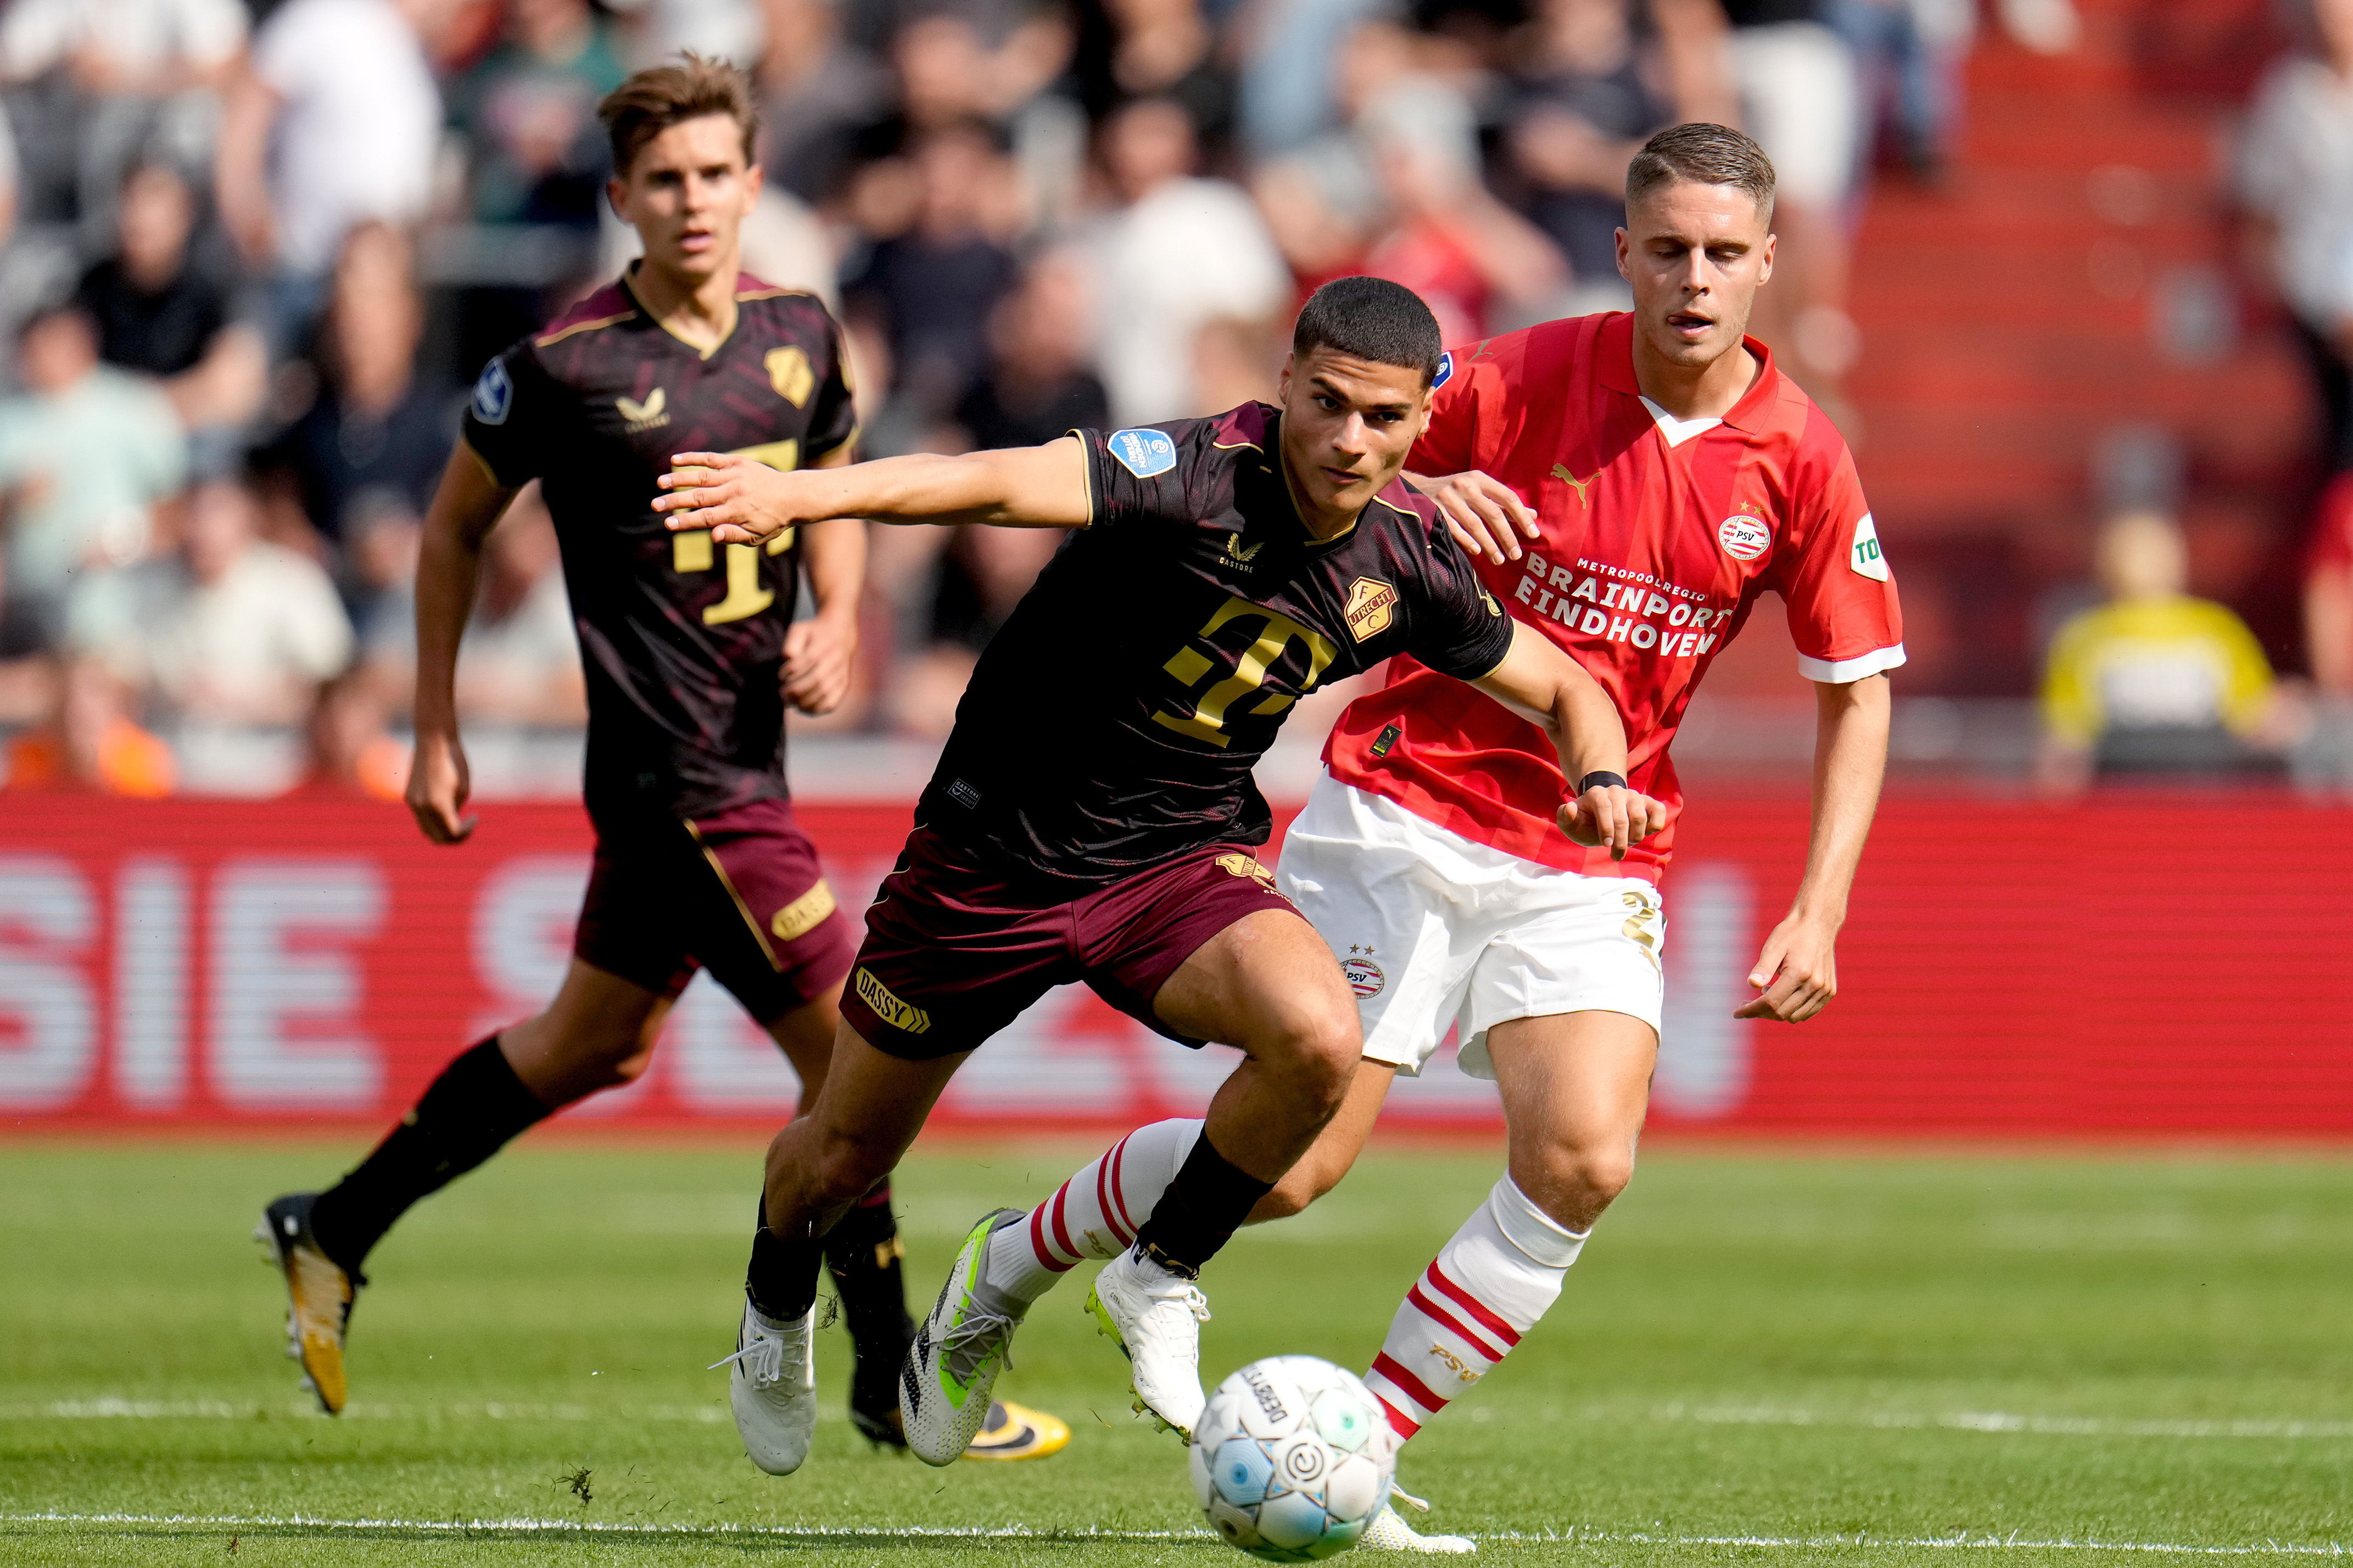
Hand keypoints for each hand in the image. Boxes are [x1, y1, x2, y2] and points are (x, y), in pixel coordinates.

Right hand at [405, 726, 476, 844]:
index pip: (453, 833)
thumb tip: (451, 822)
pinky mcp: (408, 796)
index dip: (467, 831)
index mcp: (439, 805)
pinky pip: (421, 816)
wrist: (433, 741)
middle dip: (454, 838)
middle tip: (467, 828)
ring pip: (426, 829)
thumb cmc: (454, 761)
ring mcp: (413, 802)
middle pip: (437, 838)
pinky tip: (445, 805)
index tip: (476, 817)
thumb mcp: (463, 788)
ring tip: (457, 818)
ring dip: (442, 830)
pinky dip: (433, 818)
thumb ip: (456, 810)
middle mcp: (422, 807)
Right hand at [655, 450, 798, 544]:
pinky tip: (675, 459)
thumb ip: (733, 535)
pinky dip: (693, 458)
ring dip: (678, 479)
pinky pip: (711, 459)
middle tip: (655, 504)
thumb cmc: (773, 520)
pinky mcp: (737, 462)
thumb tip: (712, 535)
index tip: (668, 523)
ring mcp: (734, 476)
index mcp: (736, 513)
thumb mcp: (757, 536)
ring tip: (660, 483)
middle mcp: (733, 493)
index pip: (705, 518)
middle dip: (675, 501)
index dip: (685, 521)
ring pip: (701, 477)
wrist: (793, 495)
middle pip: (698, 497)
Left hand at [781, 613, 856, 714]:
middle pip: (814, 680)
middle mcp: (834, 661)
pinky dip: (816, 709)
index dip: (787, 673)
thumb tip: (789, 660)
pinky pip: (831, 703)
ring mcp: (841, 674)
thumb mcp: (799, 629)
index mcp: (821, 646)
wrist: (841, 634)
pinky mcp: (844, 685)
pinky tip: (803, 708)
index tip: (781, 676)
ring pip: (823, 694)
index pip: (801, 664)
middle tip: (782, 694)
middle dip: (794, 691)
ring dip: (804, 702)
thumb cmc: (814, 633)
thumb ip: (790, 644)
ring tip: (791, 703)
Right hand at [1415, 469, 1538, 563]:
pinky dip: (1466, 540)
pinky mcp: (1434, 509)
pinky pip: (1453, 528)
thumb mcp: (1479, 491)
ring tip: (1499, 560)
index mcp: (1479, 479)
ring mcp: (1448, 497)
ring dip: (1489, 544)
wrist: (1417, 489)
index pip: (1507, 496)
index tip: (1533, 534)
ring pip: (1474, 524)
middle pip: (1493, 513)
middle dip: (1507, 536)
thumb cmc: (1456, 493)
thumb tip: (1533, 514)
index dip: (1522, 516)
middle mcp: (1465, 485)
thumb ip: (1503, 503)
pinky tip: (1477, 552)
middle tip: (1516, 554)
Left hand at [1556, 785, 1669, 860]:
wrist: (1602, 814)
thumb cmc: (1586, 822)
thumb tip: (1570, 807)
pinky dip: (1654, 826)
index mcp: (1597, 793)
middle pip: (1623, 817)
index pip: (1604, 807)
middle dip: (1621, 841)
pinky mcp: (1649, 802)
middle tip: (1616, 854)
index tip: (1606, 845)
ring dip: (1635, 837)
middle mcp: (1617, 791)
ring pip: (1641, 817)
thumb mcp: (1571, 823)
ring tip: (1627, 843)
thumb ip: (1565, 817)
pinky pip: (1659, 811)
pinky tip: (1645, 833)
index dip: (1606, 828)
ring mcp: (1634, 796)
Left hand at [1736, 911, 1839, 1021]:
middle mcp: (1815, 984)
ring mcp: (1825, 990)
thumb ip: (1763, 967)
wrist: (1817, 924)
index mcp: (1799, 972)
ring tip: (1767, 992)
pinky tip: (1782, 994)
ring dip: (1777, 1012)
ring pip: (1795, 1017)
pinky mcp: (1829, 992)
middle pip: (1782, 1013)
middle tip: (1747, 1003)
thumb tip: (1751, 984)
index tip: (1737, 1012)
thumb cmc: (1792, 934)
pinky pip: (1807, 1012)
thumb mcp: (1773, 947)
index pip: (1771, 1002)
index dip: (1751, 1010)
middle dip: (1761, 1012)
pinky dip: (1792, 1010)